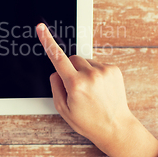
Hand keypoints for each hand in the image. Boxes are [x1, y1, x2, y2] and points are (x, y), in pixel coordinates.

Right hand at [36, 23, 157, 156]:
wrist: (116, 127)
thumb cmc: (89, 122)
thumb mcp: (63, 109)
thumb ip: (55, 87)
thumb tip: (56, 72)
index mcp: (75, 84)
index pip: (57, 58)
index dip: (47, 41)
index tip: (41, 28)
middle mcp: (90, 75)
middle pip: (72, 59)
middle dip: (70, 69)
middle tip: (75, 87)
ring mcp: (104, 71)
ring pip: (85, 62)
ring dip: (83, 71)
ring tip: (90, 91)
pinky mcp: (114, 70)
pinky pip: (97, 65)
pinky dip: (95, 73)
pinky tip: (99, 89)